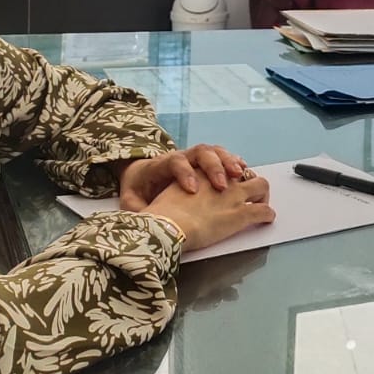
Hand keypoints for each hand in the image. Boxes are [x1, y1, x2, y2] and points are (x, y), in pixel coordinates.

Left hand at [116, 144, 248, 210]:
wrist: (141, 176)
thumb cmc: (138, 190)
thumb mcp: (130, 201)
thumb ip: (136, 209)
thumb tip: (141, 222)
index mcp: (160, 165)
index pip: (174, 161)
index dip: (184, 173)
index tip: (192, 191)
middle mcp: (181, 157)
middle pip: (200, 152)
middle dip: (213, 166)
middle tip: (222, 185)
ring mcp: (195, 159)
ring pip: (215, 152)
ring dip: (229, 162)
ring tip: (240, 175)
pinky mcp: (206, 165)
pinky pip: (223, 158)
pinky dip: (234, 163)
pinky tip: (244, 173)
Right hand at [144, 171, 275, 250]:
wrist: (167, 225)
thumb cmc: (159, 215)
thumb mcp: (163, 196)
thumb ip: (168, 194)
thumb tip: (145, 207)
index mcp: (200, 172)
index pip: (220, 164)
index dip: (227, 171)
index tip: (231, 176)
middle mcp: (220, 181)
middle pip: (244, 172)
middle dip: (249, 181)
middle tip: (249, 193)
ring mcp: (233, 196)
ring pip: (261, 185)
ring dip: (263, 194)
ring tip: (263, 203)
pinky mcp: (240, 214)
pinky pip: (263, 211)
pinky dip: (267, 215)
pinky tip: (267, 219)